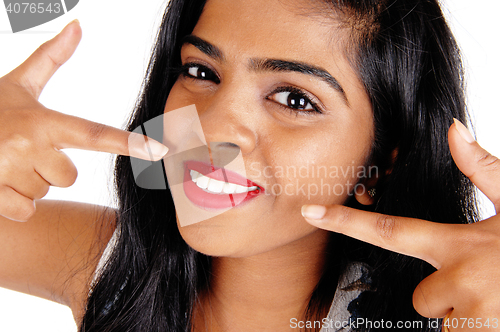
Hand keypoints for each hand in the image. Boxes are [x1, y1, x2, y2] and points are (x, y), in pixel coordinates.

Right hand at [0, 21, 167, 221]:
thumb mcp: (19, 85)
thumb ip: (51, 58)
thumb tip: (78, 25)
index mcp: (42, 120)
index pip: (93, 134)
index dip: (128, 143)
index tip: (159, 150)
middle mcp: (28, 145)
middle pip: (69, 176)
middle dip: (50, 168)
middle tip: (23, 151)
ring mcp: (8, 170)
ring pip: (45, 192)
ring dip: (28, 182)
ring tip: (6, 162)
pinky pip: (26, 210)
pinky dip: (13, 202)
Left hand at [302, 119, 499, 330]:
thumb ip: (483, 168)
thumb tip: (453, 129)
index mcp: (456, 244)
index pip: (386, 229)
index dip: (345, 220)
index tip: (312, 212)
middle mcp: (457, 283)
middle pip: (419, 297)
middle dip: (442, 291)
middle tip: (483, 279)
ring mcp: (471, 318)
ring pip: (440, 319)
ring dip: (462, 310)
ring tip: (496, 296)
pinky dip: (475, 324)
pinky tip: (498, 309)